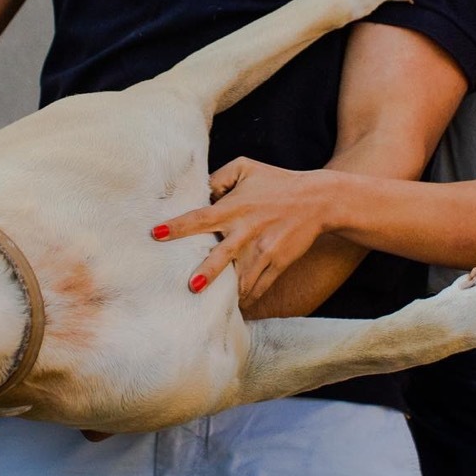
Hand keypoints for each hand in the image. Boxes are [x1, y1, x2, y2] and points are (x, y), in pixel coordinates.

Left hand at [152, 158, 334, 305]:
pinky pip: (260, 286)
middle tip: (191, 286)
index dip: (178, 226)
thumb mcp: (246, 167)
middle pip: (221, 255)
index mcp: (234, 207)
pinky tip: (236, 306)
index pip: (201, 217)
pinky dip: (248, 298)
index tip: (157, 233)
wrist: (318, 200)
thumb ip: (218, 177)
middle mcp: (247, 230)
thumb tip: (199, 192)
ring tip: (208, 308)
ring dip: (226, 293)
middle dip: (207, 272)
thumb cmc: (277, 181)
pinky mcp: (278, 263)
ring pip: (241, 278)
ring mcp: (264, 250)